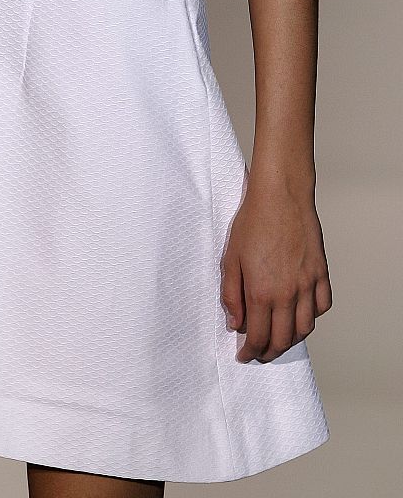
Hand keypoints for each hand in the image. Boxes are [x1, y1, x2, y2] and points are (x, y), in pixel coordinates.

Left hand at [220, 181, 332, 362]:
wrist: (280, 196)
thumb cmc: (252, 222)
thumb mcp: (230, 258)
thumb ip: (231, 294)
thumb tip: (236, 323)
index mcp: (262, 292)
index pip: (258, 337)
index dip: (250, 352)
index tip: (244, 355)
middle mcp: (288, 294)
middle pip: (282, 339)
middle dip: (269, 352)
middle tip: (259, 352)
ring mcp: (308, 285)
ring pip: (304, 328)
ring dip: (291, 339)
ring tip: (278, 338)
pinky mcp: (321, 273)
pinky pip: (322, 306)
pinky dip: (311, 317)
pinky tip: (300, 313)